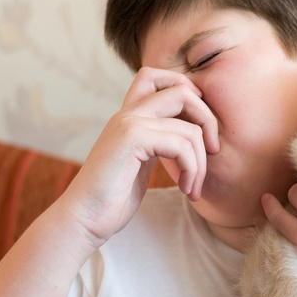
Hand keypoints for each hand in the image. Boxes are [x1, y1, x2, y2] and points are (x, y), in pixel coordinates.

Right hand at [60, 67, 218, 247]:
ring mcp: (128, 123)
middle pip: (183, 90)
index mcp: (129, 117)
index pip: (159, 78)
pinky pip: (181, 145)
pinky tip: (185, 189)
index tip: (200, 130)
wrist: (83, 219)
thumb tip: (189, 140)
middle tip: (213, 152)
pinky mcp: (131, 138)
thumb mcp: (140, 165)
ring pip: (189, 126)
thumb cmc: (111, 201)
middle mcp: (127, 114)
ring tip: (193, 186)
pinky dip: (191, 169)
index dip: (190, 93)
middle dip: (208, 120)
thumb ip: (158, 146)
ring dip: (201, 161)